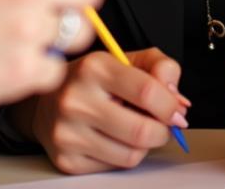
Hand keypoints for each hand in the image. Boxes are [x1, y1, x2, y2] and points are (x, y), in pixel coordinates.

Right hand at [30, 46, 189, 173]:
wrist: (47, 100)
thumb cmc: (93, 79)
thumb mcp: (126, 58)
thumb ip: (159, 66)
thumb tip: (177, 99)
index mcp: (95, 67)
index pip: (146, 91)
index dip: (170, 105)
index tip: (176, 110)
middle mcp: (77, 100)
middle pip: (141, 131)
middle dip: (162, 131)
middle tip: (163, 124)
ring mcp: (68, 133)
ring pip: (131, 155)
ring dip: (144, 145)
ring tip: (136, 127)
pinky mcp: (67, 160)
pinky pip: (114, 167)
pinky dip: (123, 155)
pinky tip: (115, 138)